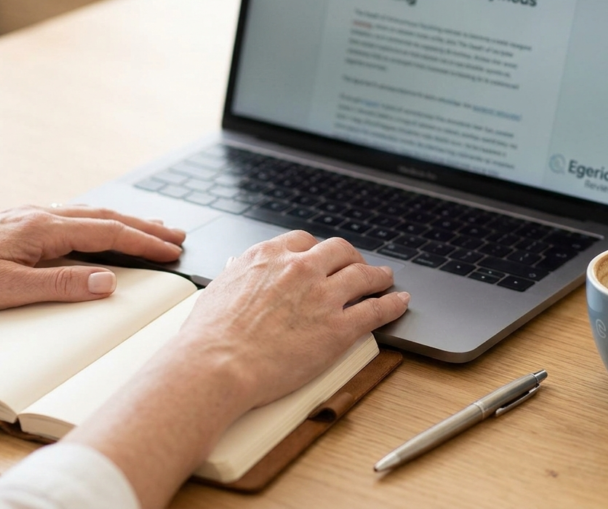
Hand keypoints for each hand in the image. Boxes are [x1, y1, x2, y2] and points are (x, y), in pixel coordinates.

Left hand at [0, 205, 184, 312]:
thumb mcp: (9, 291)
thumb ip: (62, 285)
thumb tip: (110, 282)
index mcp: (43, 229)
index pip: (108, 233)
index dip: (145, 242)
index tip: (174, 251)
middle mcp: (39, 216)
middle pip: (105, 217)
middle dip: (145, 226)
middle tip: (178, 235)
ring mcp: (28, 217)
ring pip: (88, 215)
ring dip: (124, 221)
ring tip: (151, 227)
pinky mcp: (17, 224)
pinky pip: (70, 217)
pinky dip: (97, 221)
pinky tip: (98, 226)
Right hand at [70, 230, 407, 508]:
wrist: (215, 366)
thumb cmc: (208, 338)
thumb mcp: (218, 290)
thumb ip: (236, 277)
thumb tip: (236, 271)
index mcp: (267, 257)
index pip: (303, 241)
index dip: (317, 250)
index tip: (322, 257)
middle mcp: (299, 269)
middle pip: (339, 250)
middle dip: (350, 257)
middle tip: (356, 266)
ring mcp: (322, 296)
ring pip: (363, 275)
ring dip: (378, 276)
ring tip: (385, 280)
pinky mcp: (339, 328)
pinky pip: (376, 309)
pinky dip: (392, 303)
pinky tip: (399, 302)